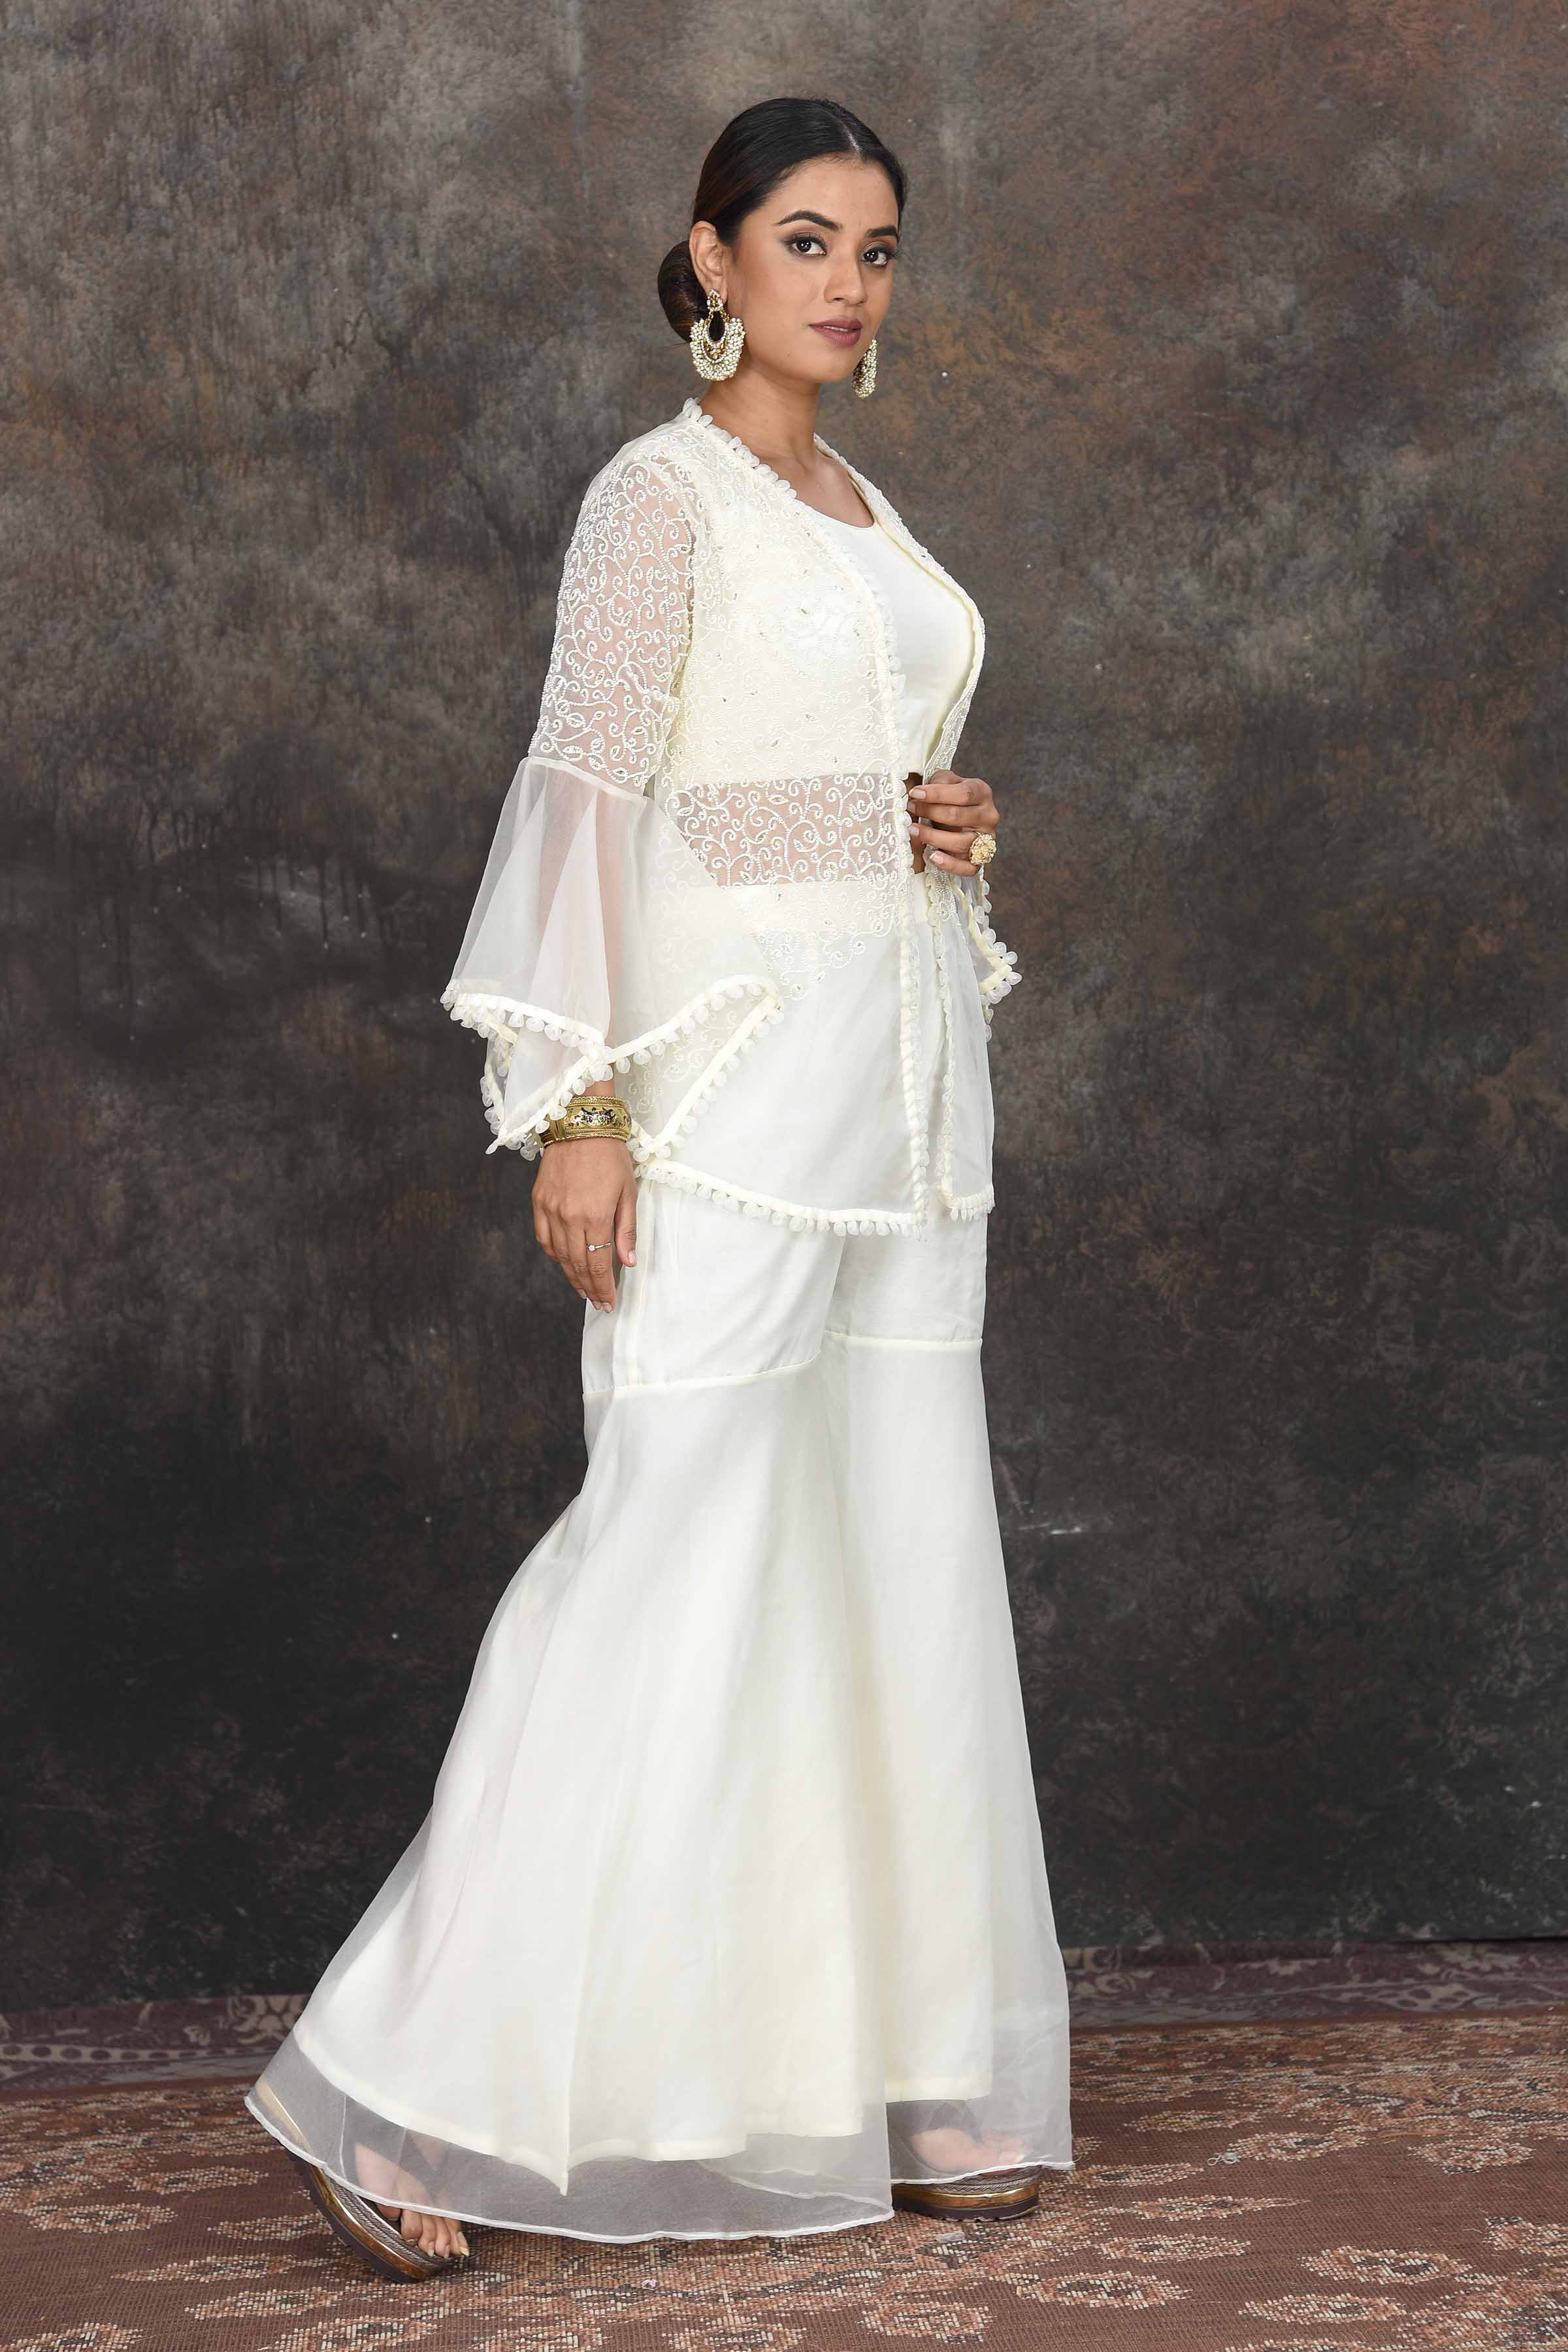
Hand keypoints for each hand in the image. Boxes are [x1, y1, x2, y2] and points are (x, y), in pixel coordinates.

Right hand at [532, 1137, 636, 1309]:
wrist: (580, 1124)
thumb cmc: (610, 1156)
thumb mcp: (628, 1192)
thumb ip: (627, 1230)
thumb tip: (627, 1263)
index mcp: (595, 1216)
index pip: (598, 1264)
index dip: (603, 1288)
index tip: (609, 1303)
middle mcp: (569, 1217)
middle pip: (578, 1265)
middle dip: (589, 1288)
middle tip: (597, 1302)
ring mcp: (550, 1210)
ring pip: (559, 1255)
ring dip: (571, 1276)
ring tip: (583, 1290)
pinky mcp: (538, 1201)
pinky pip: (543, 1237)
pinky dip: (553, 1254)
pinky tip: (564, 1262)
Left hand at [906, 770, 999, 874]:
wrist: (961, 819)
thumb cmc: (951, 798)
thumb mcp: (948, 782)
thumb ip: (939, 781)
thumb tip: (921, 791)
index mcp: (982, 793)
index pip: (963, 794)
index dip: (937, 794)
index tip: (915, 793)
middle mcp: (988, 816)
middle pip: (957, 816)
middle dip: (929, 812)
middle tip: (910, 809)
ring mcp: (985, 840)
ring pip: (960, 842)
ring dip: (932, 837)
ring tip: (913, 830)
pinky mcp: (979, 860)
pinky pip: (966, 867)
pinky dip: (949, 864)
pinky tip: (933, 856)